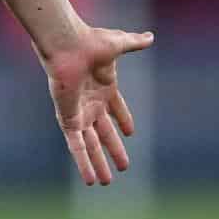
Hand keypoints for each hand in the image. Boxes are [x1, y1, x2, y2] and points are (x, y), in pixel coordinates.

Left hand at [42, 26, 152, 185]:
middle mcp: (92, 102)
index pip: (116, 109)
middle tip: (124, 167)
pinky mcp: (69, 119)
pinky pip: (76, 146)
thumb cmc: (91, 42)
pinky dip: (82, 163)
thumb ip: (134, 43)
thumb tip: (150, 36)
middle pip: (105, 133)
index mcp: (104, 86)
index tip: (130, 133)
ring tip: (107, 182)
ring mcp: (80, 112)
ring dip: (99, 164)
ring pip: (91, 145)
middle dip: (114, 150)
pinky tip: (89, 179)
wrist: (67, 45)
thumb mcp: (119, 43)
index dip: (123, 119)